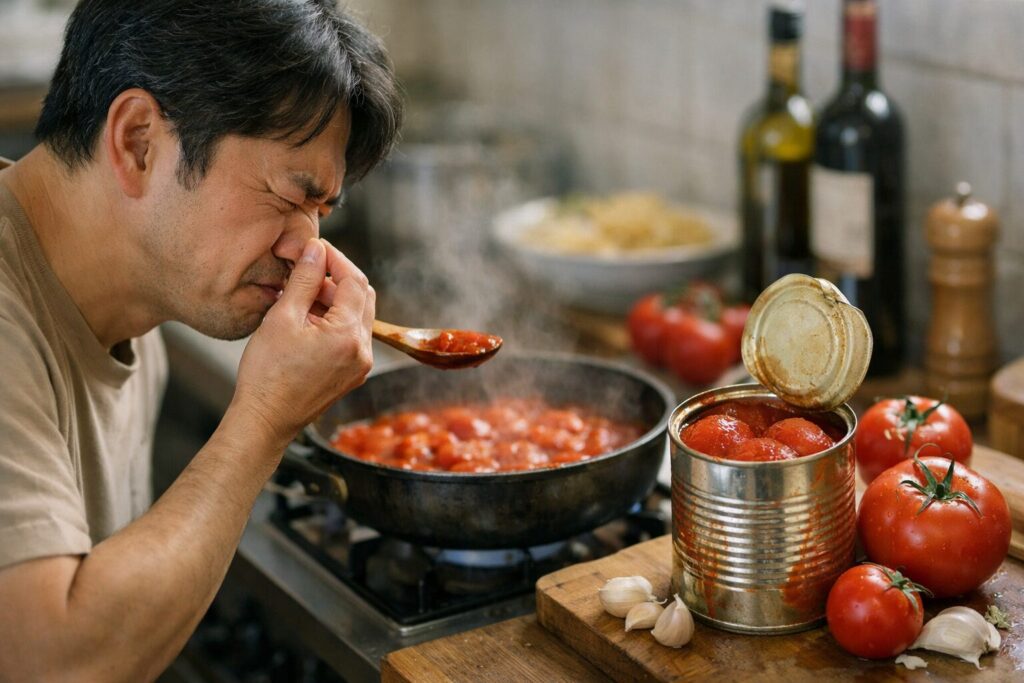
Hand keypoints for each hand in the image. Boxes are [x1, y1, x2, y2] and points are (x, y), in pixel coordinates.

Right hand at [232, 238, 374, 446]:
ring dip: (335, 299)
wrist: (265, 421)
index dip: (335, 259)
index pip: (354, 280)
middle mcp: (363, 350)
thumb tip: (315, 251)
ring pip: (358, 316)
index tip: (315, 250)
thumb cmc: (268, 374)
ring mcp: (360, 364)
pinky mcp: (351, 373)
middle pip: (363, 296)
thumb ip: (304, 281)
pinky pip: (351, 336)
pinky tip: (308, 318)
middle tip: (309, 270)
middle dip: (338, 278)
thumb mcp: (282, 318)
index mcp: (348, 334)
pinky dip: (335, 320)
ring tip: (302, 295)